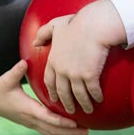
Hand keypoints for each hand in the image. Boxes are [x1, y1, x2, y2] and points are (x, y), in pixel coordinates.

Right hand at [0, 60, 88, 134]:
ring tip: (83, 132)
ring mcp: (30, 123)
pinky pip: (48, 131)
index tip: (75, 122)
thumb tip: (25, 62)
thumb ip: (16, 70)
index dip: (62, 122)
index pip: (47, 118)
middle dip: (70, 132)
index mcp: (27, 108)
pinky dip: (60, 133)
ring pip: (51, 133)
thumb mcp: (7, 78)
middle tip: (87, 130)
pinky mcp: (31, 122)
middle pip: (53, 130)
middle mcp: (30, 118)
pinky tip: (70, 130)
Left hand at [33, 0, 125, 114]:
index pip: (49, 80)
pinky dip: (96, 97)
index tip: (54, 99)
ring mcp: (75, 74)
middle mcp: (62, 70)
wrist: (93, 25)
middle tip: (69, 111)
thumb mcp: (55, 25)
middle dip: (66, 103)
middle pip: (62, 92)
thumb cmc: (76, 23)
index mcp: (53, 60)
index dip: (51, 91)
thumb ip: (43, 33)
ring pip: (78, 95)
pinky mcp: (89, 76)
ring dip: (83, 104)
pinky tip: (99, 99)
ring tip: (87, 110)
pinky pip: (92, 91)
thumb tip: (34, 43)